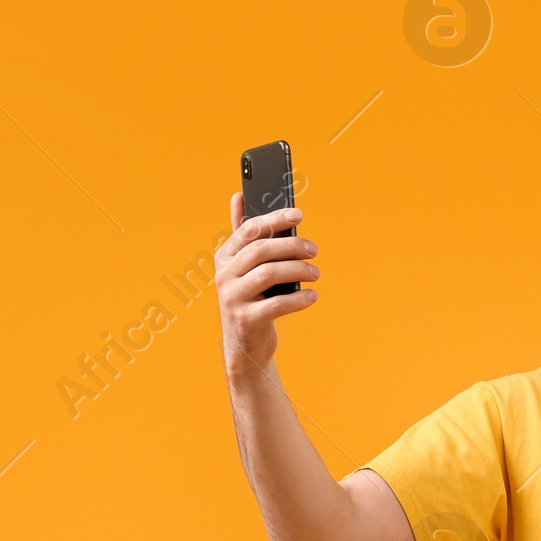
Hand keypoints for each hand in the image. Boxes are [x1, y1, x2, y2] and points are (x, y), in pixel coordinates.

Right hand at [216, 192, 318, 376]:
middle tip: (314, 249)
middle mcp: (224, 275)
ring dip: (298, 270)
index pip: (249, 230)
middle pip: (261, 251)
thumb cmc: (250, 298)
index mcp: (224, 257)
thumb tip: (238, 194)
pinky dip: (300, 299)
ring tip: (315, 272)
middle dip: (292, 246)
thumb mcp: (243, 267)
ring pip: (269, 274)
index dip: (274, 219)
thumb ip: (243, 234)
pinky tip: (313, 296)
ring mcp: (232, 298)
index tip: (298, 214)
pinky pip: (278, 304)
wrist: (244, 345)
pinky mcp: (246, 320)